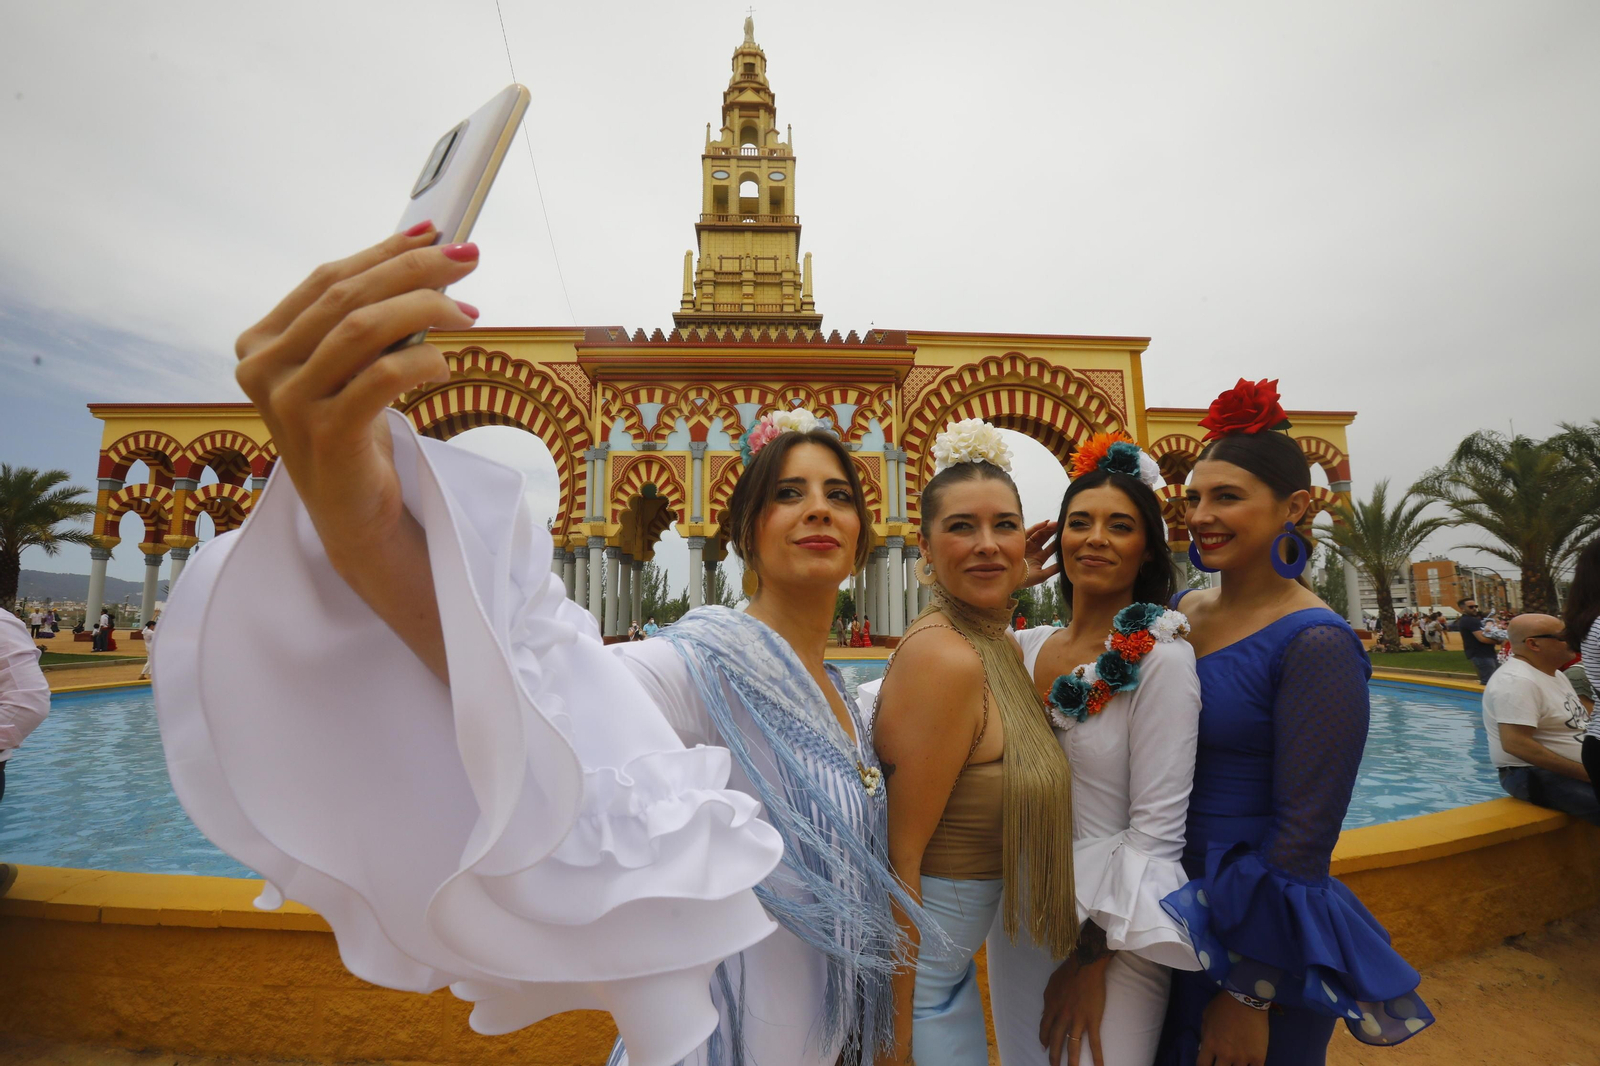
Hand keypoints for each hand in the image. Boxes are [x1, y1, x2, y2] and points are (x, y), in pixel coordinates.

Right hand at [233, 226, 479, 574]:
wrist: (352, 514)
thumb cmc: (355, 433)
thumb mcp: (351, 367)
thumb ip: (367, 317)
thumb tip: (426, 253)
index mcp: (261, 345)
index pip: (327, 280)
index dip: (383, 252)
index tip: (433, 234)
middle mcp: (264, 371)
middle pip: (346, 297)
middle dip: (414, 269)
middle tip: (466, 259)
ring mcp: (290, 404)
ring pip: (362, 329)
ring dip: (425, 308)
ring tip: (467, 312)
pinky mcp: (327, 435)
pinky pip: (382, 376)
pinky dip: (421, 360)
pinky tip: (444, 361)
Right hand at [1022, 520, 1059, 587]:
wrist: (1010, 578)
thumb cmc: (1025, 579)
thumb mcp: (1042, 575)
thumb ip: (1053, 569)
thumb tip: (1065, 564)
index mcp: (1039, 557)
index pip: (1050, 548)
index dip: (1057, 542)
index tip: (1065, 536)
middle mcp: (1033, 550)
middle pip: (1045, 538)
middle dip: (1052, 532)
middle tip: (1060, 526)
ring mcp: (1027, 545)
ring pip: (1038, 534)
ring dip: (1046, 528)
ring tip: (1054, 523)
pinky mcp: (1020, 541)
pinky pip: (1029, 532)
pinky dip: (1037, 527)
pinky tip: (1045, 523)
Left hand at [1040, 956, 1107, 1065]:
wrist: (1085, 966)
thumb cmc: (1068, 972)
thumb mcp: (1051, 985)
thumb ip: (1048, 1000)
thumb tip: (1045, 1012)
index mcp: (1051, 1007)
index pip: (1045, 1028)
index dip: (1044, 1039)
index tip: (1044, 1047)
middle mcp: (1062, 1016)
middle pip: (1056, 1040)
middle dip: (1054, 1056)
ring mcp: (1077, 1020)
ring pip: (1072, 1046)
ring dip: (1071, 1061)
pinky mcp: (1092, 1020)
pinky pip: (1094, 1042)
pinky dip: (1096, 1056)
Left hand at [1197, 991, 1268, 1065]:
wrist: (1248, 998)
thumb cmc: (1224, 1004)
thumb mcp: (1206, 1017)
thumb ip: (1205, 1035)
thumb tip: (1203, 1049)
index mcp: (1210, 1044)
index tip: (1208, 1065)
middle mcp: (1225, 1054)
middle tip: (1222, 1062)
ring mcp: (1242, 1057)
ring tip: (1235, 1062)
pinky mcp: (1258, 1057)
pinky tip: (1249, 1065)